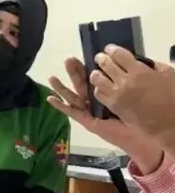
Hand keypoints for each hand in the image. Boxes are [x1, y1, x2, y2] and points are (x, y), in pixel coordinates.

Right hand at [48, 57, 164, 171]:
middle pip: (82, 84)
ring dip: (62, 87)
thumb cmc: (141, 116)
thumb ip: (128, 81)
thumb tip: (126, 63)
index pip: (96, 77)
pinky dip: (60, 106)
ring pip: (74, 96)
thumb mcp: (134, 93)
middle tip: (69, 60)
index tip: (86, 56)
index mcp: (108, 92)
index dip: (90, 66)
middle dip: (75, 72)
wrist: (142, 136)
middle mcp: (97, 101)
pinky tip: (50, 98)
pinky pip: (72, 113)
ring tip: (52, 77)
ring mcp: (91, 112)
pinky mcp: (88, 121)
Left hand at [90, 45, 174, 145]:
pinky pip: (99, 94)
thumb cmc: (173, 98)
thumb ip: (153, 66)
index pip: (119, 55)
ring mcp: (117, 95)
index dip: (111, 49)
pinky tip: (101, 87)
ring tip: (98, 72)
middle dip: (101, 59)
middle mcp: (124, 81)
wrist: (169, 123)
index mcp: (139, 71)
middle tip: (100, 57)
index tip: (108, 48)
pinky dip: (98, 89)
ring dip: (97, 73)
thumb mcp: (168, 75)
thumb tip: (140, 62)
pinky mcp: (113, 106)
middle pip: (105, 65)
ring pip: (97, 80)